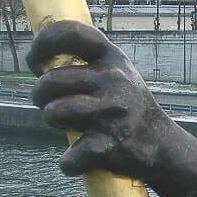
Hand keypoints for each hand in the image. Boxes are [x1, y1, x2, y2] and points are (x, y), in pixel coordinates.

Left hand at [27, 20, 174, 181]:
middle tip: (52, 104)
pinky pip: (68, 157)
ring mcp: (112, 112)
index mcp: (113, 58)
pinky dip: (70, 163)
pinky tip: (83, 158)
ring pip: (53, 114)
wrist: (162, 145)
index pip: (72, 34)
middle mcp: (114, 80)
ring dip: (54, 123)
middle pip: (50, 81)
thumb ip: (84, 63)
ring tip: (71, 126)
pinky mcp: (108, 145)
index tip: (34, 60)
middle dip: (40, 96)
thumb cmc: (127, 108)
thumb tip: (38, 59)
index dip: (43, 43)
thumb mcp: (116, 73)